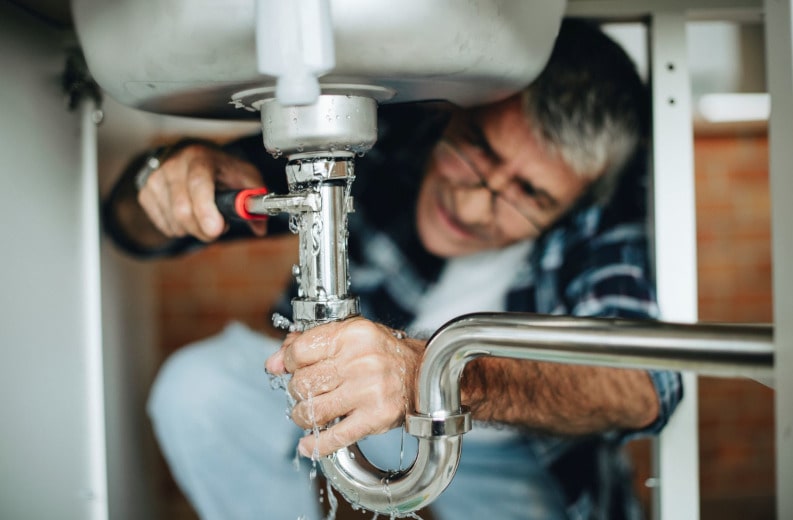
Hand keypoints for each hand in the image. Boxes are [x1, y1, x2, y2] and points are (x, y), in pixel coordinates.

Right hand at [138, 144, 266, 241]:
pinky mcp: (146, 192)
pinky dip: (180, 229)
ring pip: (174, 222)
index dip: (205, 210)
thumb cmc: (220, 168)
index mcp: (200, 157)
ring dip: (194, 230)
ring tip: (204, 215)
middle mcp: (174, 165)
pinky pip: (165, 226)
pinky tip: (189, 215)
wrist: (191, 156)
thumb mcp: (244, 176)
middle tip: (217, 227)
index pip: (199, 183)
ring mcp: (156, 178)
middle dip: (204, 229)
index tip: (216, 229)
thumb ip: (254, 199)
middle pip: (183, 210)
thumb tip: (260, 226)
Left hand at [265, 317, 424, 458]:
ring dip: (303, 416)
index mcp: (353, 334)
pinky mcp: (375, 417)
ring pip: (313, 410)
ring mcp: (368, 391)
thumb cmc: (383, 354)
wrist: (423, 375)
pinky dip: (316, 445)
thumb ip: (310, 344)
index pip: (299, 351)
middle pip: (303, 383)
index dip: (287, 362)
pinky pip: (335, 436)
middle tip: (306, 392)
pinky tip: (308, 446)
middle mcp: (361, 361)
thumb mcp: (349, 337)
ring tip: (310, 413)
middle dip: (297, 391)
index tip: (289, 368)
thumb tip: (274, 363)